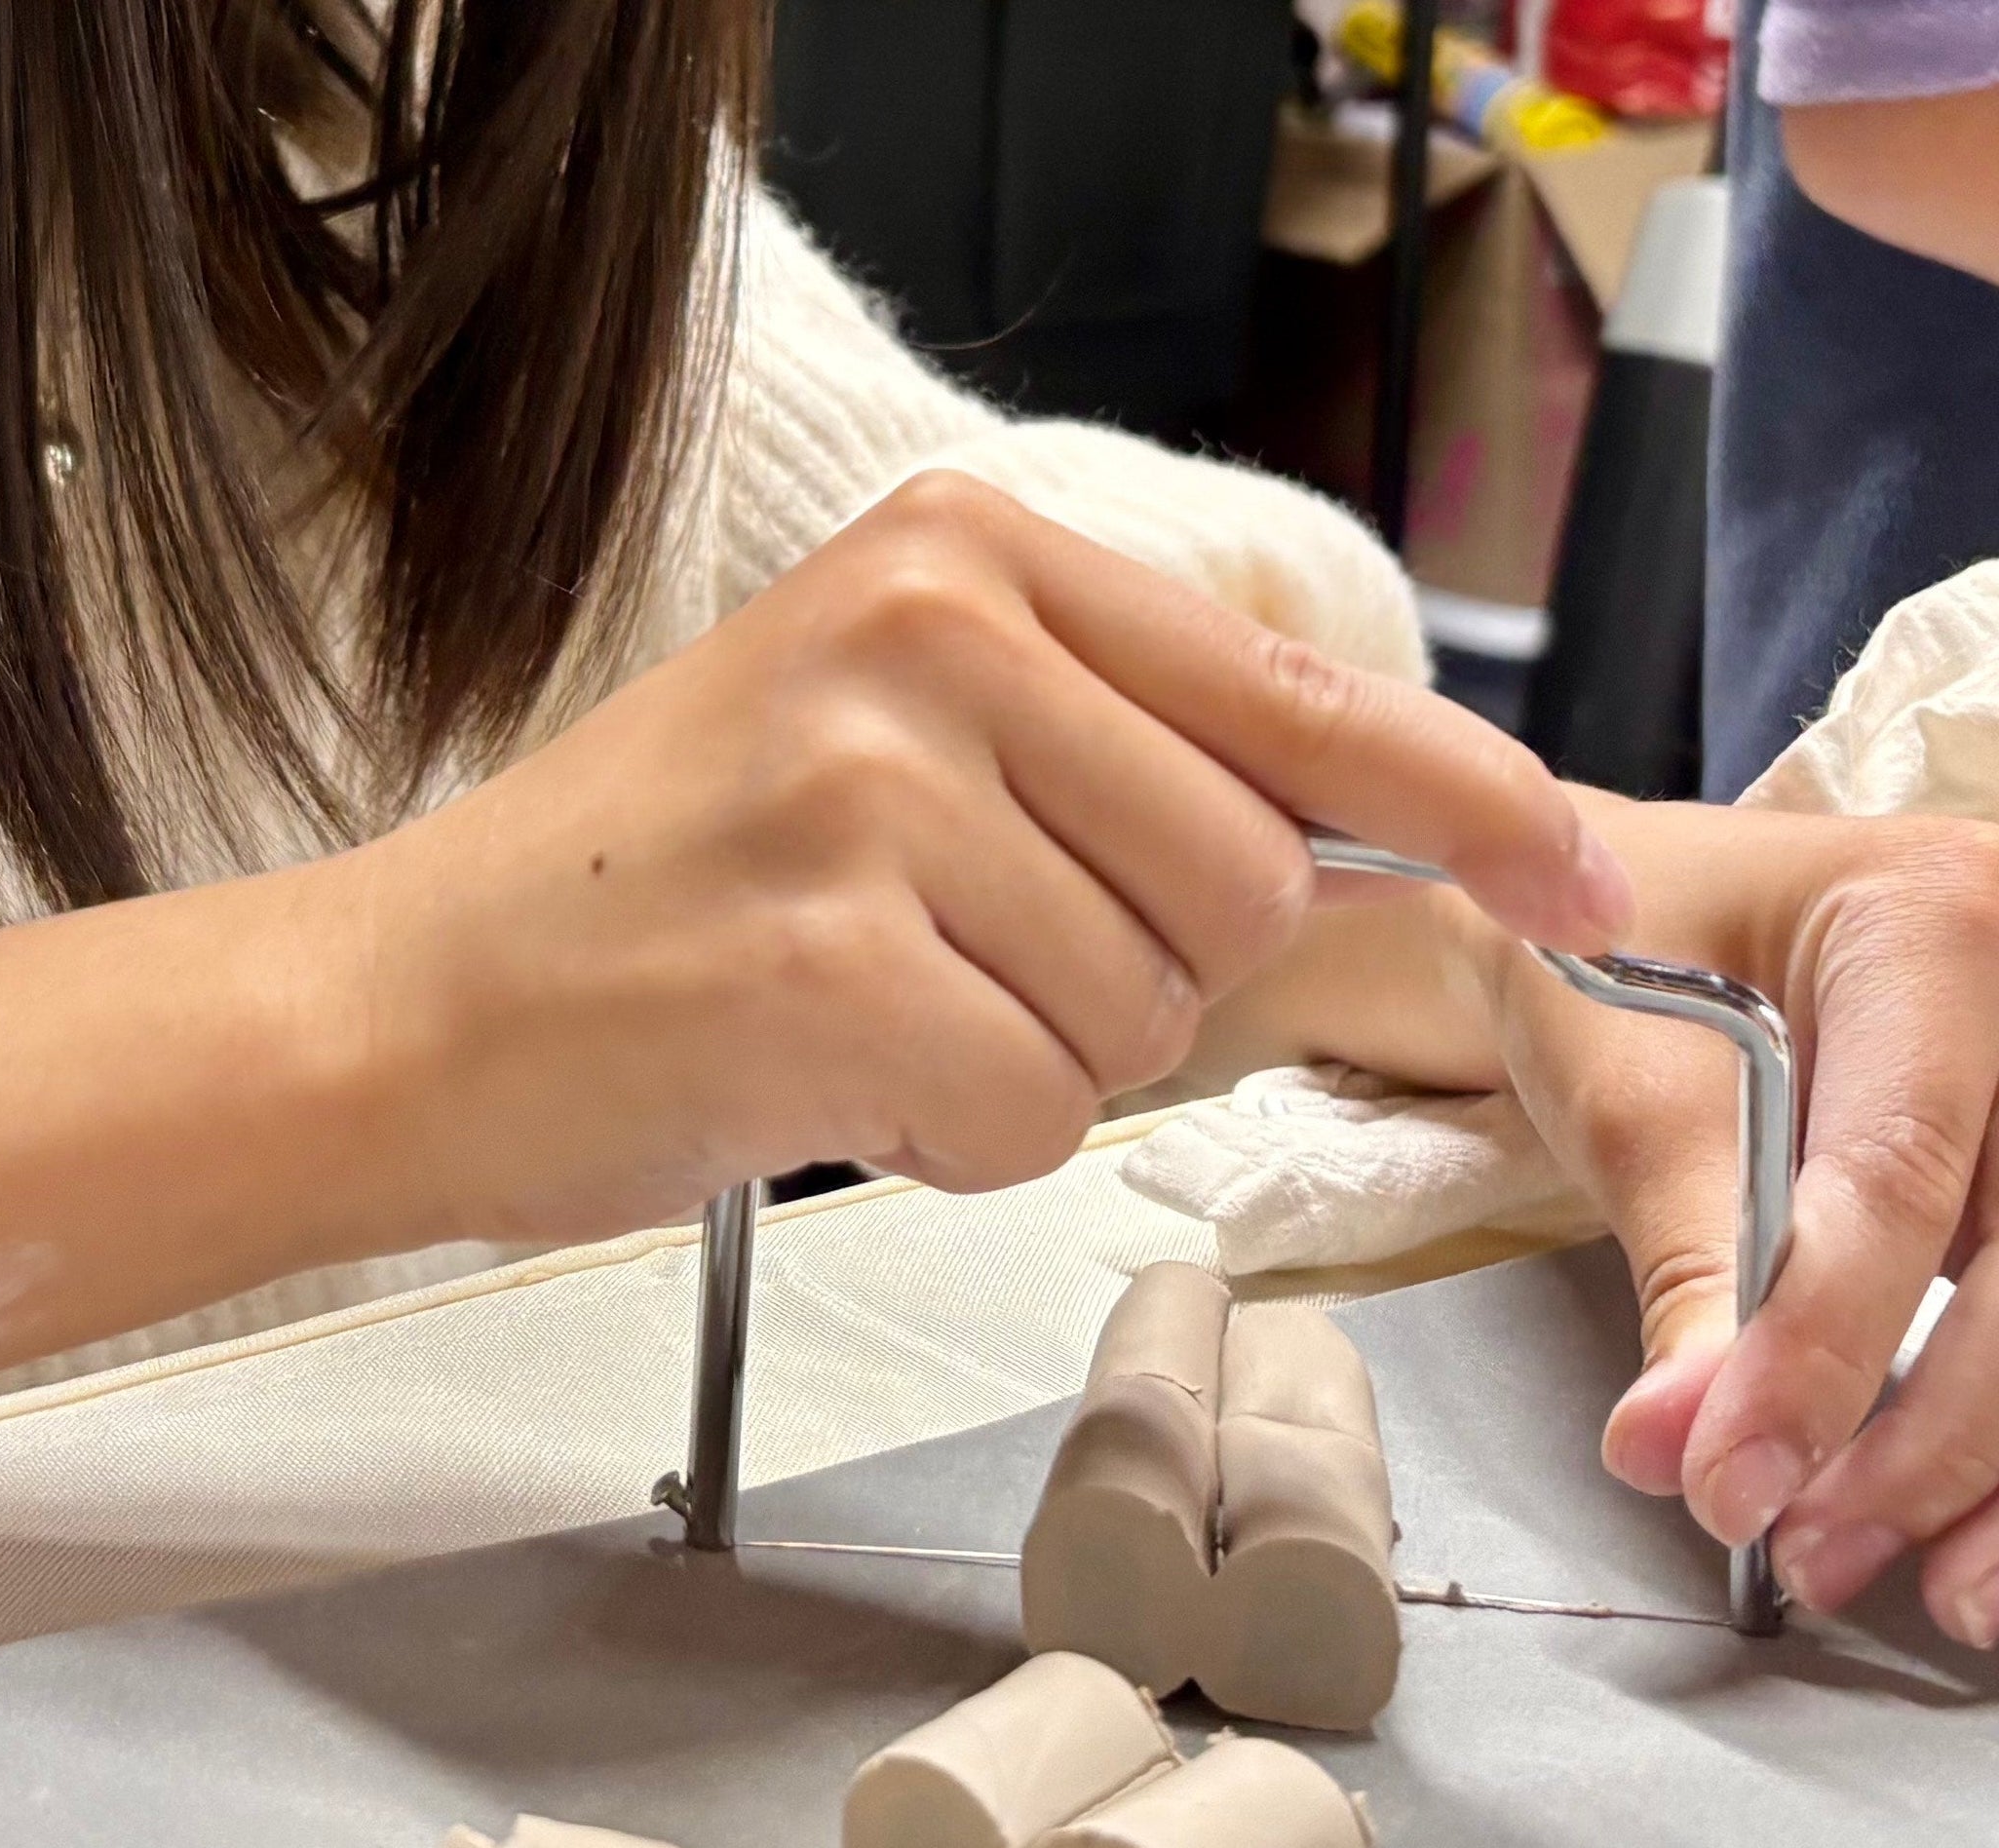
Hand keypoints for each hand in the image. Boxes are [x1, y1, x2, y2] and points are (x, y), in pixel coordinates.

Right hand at [356, 473, 1624, 1245]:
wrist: (418, 1004)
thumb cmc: (678, 896)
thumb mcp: (902, 739)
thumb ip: (1123, 755)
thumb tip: (1375, 837)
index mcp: (968, 557)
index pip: (1297, 694)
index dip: (1469, 800)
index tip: (1580, 879)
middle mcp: (934, 635)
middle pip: (1247, 887)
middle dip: (1144, 978)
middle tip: (959, 960)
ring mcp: (878, 790)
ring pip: (1148, 1016)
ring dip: (1036, 1059)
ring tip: (871, 1006)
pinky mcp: (835, 958)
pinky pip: (1039, 1112)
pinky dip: (953, 1139)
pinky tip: (827, 1080)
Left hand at [1478, 794, 1998, 1646]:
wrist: (1630, 931)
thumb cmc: (1621, 969)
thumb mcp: (1624, 1089)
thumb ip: (1684, 1267)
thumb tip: (1687, 1452)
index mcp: (1952, 907)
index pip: (1913, 1166)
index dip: (1828, 1350)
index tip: (1730, 1486)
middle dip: (1952, 1439)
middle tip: (1816, 1558)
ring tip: (1937, 1598)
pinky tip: (1981, 1546)